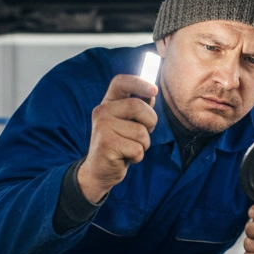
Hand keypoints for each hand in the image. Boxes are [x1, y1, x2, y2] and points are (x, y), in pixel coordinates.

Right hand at [78, 74, 158, 202]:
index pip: (121, 82)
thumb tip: (152, 93)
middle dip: (150, 122)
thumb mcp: (128, 124)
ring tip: (130, 148)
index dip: (139, 82)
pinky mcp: (106, 144)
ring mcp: (102, 127)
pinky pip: (137, 148)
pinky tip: (125, 158)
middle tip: (143, 135)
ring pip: (140, 131)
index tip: (154, 90)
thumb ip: (139, 109)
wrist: (99, 171)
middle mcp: (102, 111)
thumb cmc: (119, 145)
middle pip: (137, 106)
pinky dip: (137, 156)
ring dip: (143, 144)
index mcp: (108, 103)